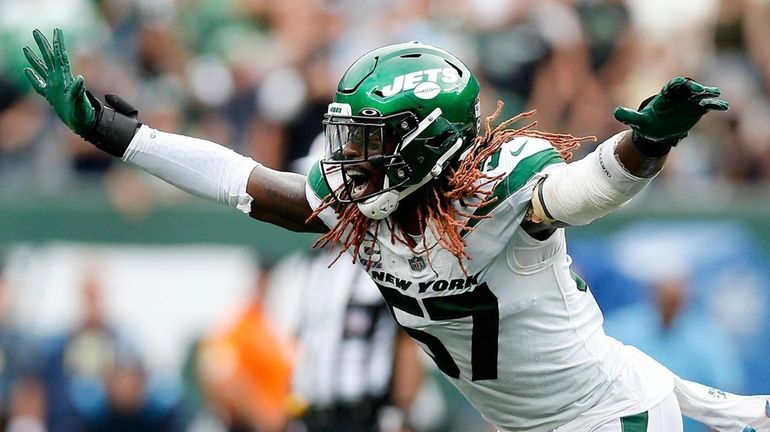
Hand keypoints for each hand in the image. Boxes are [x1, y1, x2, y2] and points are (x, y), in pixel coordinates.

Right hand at [23, 28, 94, 134]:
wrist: (83, 124)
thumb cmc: (84, 114)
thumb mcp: (81, 102)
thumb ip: (78, 90)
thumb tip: (80, 78)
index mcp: (66, 78)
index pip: (61, 57)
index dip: (58, 44)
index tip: (57, 31)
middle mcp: (59, 79)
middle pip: (49, 58)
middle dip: (43, 45)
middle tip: (35, 31)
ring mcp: (54, 87)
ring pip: (42, 69)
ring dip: (34, 58)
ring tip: (25, 47)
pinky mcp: (50, 96)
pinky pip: (38, 85)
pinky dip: (32, 78)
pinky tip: (26, 71)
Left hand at [613, 77, 728, 144]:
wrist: (655, 133)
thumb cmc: (646, 124)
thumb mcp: (637, 121)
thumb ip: (628, 115)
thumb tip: (615, 112)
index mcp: (666, 95)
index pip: (676, 85)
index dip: (683, 85)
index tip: (691, 89)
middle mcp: (679, 96)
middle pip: (690, 87)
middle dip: (697, 88)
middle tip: (704, 92)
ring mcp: (689, 103)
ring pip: (701, 95)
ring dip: (709, 95)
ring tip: (718, 97)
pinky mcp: (696, 111)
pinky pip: (708, 105)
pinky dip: (715, 105)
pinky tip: (724, 106)